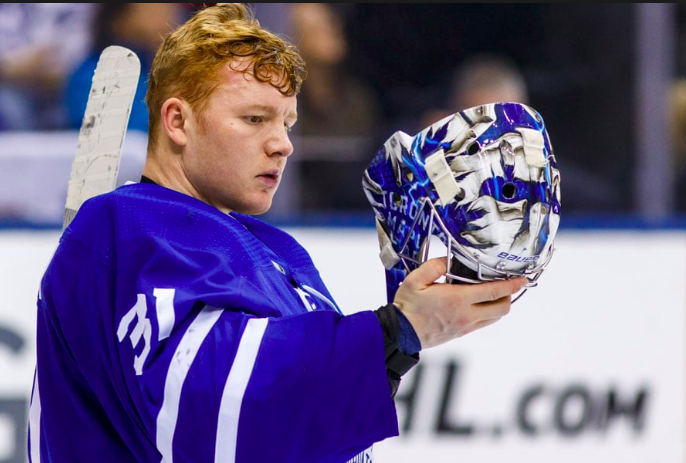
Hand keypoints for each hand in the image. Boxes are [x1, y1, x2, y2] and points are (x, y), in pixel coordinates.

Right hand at [393, 257, 527, 348]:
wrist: (401, 333)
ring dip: (499, 305)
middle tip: (507, 284)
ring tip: (495, 293)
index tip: (522, 278)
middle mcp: (466, 315)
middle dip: (509, 296)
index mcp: (458, 299)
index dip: (511, 285)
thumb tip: (448, 260)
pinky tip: (480, 304)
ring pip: (495, 318)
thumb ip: (433, 266)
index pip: (493, 292)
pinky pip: (484, 323)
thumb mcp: (415, 280)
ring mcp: (466, 326)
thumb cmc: (408, 307)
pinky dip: (489, 313)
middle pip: (501, 308)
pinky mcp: (462, 333)